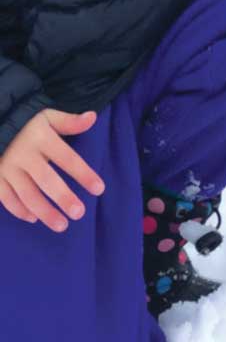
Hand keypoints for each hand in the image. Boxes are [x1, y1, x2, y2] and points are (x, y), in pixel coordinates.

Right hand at [0, 109, 105, 230]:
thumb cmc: (25, 122)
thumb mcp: (47, 116)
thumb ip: (68, 121)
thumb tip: (92, 117)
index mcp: (41, 138)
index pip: (67, 158)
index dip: (83, 174)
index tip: (99, 189)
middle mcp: (24, 156)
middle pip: (46, 180)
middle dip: (63, 198)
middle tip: (79, 213)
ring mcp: (7, 168)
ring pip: (27, 194)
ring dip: (44, 212)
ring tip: (61, 225)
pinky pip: (6, 198)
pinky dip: (19, 210)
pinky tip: (34, 218)